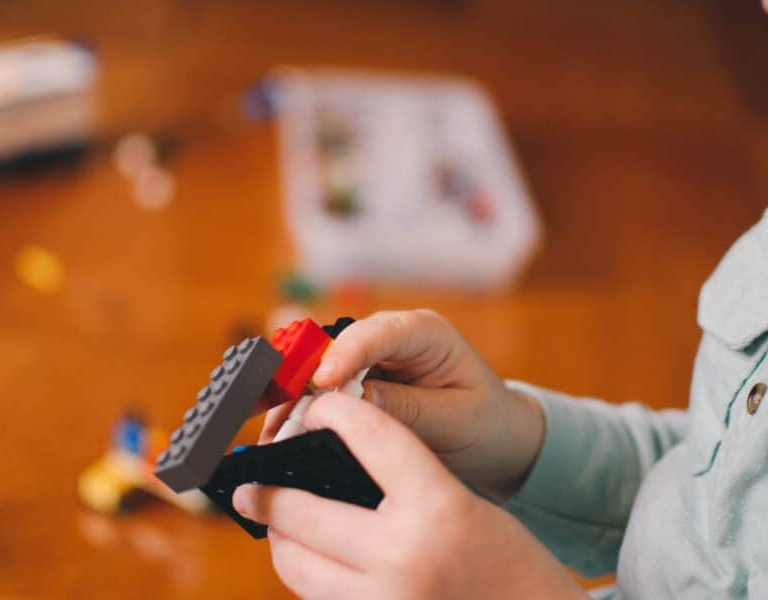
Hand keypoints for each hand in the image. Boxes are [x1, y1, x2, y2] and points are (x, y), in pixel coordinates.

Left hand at [236, 393, 585, 599]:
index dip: (333, 412)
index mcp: (438, 509)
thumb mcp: (464, 504)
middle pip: (302, 509)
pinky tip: (311, 558)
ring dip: (279, 538)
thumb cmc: (508, 562)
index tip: (314, 408)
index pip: (370, 436)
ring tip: (277, 523)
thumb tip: (330, 462)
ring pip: (295, 564)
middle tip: (249, 483)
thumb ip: (403, 481)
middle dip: (267, 491)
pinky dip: (307, 575)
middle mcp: (404, 557)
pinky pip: (316, 599)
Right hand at [261, 310, 543, 499]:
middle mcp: (390, 336)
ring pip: (318, 367)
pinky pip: (319, 389)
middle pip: (335, 345)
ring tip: (272, 432)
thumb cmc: (484, 422)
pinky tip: (282, 434)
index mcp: (425, 333)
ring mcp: (370, 356)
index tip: (322, 382)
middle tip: (279, 413)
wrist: (495, 435)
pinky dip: (300, 411)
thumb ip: (407, 408)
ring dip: (293, 398)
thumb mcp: (454, 419)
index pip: (378, 333)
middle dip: (303, 377)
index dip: (345, 354)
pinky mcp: (356, 379)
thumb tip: (354, 402)